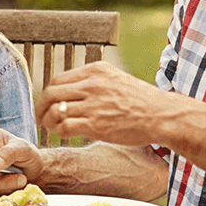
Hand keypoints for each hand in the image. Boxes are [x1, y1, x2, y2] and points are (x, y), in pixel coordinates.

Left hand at [37, 61, 175, 145]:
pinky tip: (66, 134)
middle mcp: (92, 85)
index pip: (58, 79)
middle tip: (41, 117)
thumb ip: (94, 81)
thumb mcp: (116, 79)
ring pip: (55, 111)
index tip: (48, 103)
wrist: (163, 115)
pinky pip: (65, 127)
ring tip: (54, 127)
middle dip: (42, 107)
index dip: (49, 94)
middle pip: (51, 94)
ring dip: (49, 121)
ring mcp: (93, 104)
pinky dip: (60, 131)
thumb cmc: (142, 101)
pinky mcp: (96, 125)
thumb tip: (72, 90)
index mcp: (95, 71)